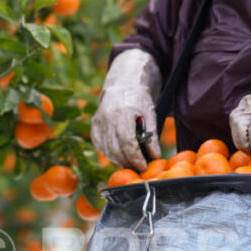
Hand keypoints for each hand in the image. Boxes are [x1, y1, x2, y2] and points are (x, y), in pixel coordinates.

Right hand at [91, 49, 160, 171]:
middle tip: (138, 167)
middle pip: (115, 149)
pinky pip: (99, 144)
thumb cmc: (139, 98)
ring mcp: (99, 120)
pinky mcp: (94, 123)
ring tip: (130, 162)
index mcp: (124, 112)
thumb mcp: (150, 113)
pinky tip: (118, 153)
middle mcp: (108, 117)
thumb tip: (155, 156)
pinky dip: (107, 152)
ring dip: (118, 160)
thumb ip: (152, 135)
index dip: (136, 158)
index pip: (128, 143)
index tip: (144, 167)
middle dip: (128, 162)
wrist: (123, 83)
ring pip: (106, 149)